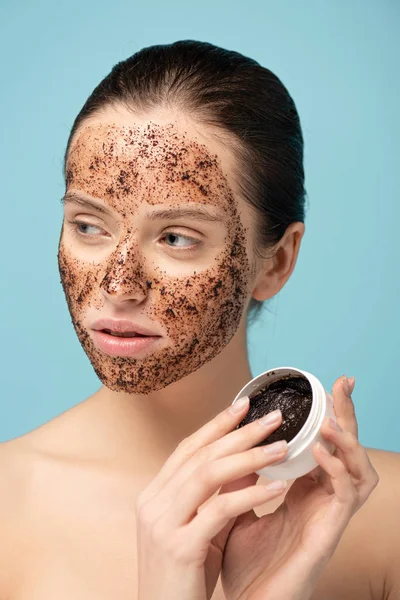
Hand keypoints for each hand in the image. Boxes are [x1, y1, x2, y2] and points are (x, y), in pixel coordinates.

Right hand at [135, 396, 291, 599]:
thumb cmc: (183, 576)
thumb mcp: (197, 528)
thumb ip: (214, 495)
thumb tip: (247, 461)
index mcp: (154, 495)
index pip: (187, 448)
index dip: (217, 424)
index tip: (244, 404)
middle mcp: (153, 503)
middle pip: (201, 455)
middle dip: (240, 433)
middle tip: (273, 417)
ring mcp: (162, 523)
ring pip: (209, 474)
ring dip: (250, 456)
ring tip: (283, 447)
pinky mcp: (179, 547)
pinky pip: (221, 510)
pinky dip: (251, 495)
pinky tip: (278, 488)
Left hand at [219, 375, 379, 599]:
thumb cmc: (245, 566)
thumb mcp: (237, 512)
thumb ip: (240, 482)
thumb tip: (230, 447)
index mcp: (302, 495)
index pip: (321, 446)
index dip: (325, 416)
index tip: (324, 385)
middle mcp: (319, 503)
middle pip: (345, 451)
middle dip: (347, 415)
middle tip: (344, 383)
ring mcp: (326, 519)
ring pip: (357, 470)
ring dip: (347, 440)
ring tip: (330, 417)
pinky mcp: (327, 536)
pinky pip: (345, 497)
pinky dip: (336, 470)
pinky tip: (319, 451)